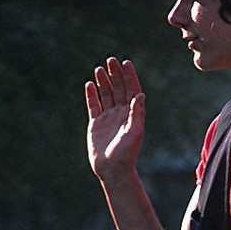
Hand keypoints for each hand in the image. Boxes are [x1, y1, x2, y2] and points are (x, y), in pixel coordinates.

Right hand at [85, 58, 144, 179]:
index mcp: (133, 113)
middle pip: (118, 89)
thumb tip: (140, 95)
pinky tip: (89, 84)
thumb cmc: (126, 152)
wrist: (112, 169)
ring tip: (99, 68)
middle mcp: (121, 113)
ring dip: (103, 81)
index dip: (129, 76)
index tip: (126, 62)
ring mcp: (108, 117)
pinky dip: (92, 94)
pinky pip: (93, 105)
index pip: (132, 90)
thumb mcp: (135, 132)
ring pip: (106, 94)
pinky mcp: (96, 123)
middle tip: (111, 60)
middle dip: (115, 74)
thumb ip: (137, 113)